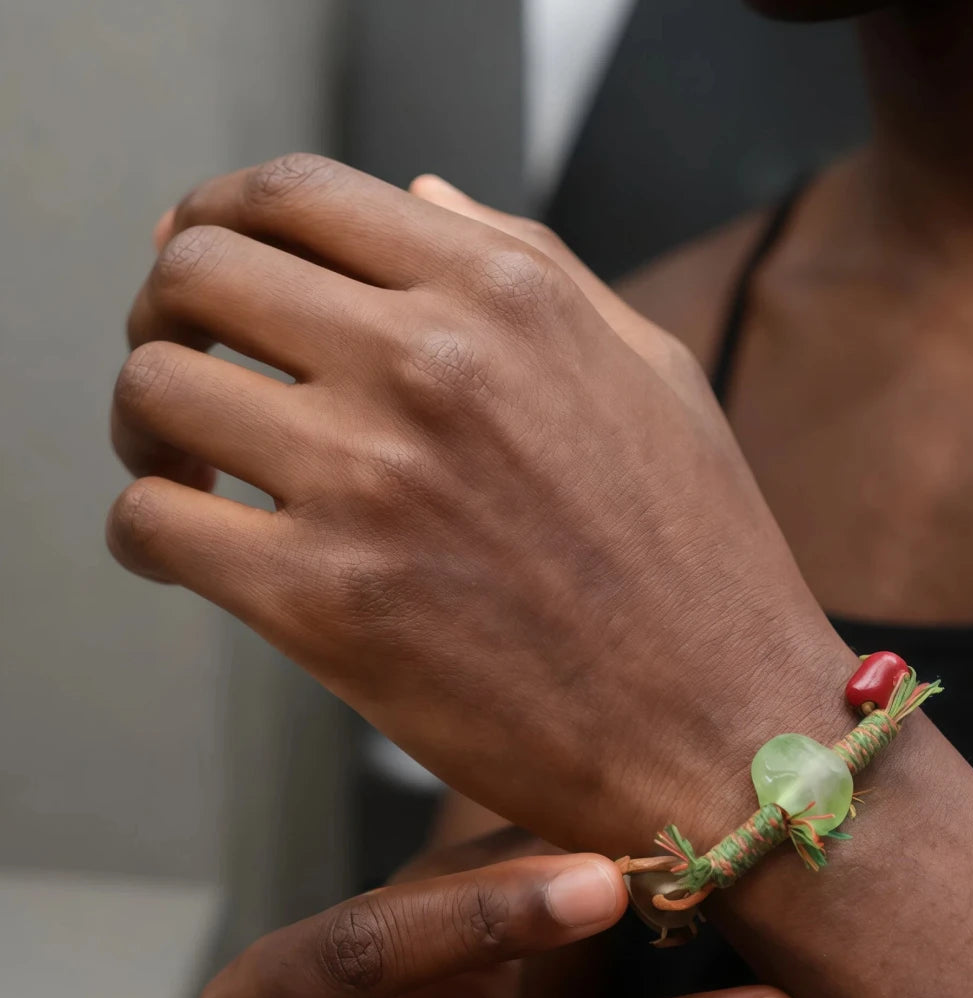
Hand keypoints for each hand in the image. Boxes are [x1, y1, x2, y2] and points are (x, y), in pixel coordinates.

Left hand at [107, 156, 853, 854]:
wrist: (724, 729)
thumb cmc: (701, 561)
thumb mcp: (653, 373)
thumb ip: (534, 265)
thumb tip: (421, 196)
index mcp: (506, 295)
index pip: (294, 194)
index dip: (222, 219)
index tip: (208, 266)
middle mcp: (430, 363)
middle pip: (197, 271)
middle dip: (170, 312)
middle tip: (191, 367)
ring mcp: (372, 480)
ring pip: (156, 391)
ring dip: (150, 424)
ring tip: (191, 466)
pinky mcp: (327, 604)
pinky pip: (155, 524)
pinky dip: (151, 528)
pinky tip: (199, 548)